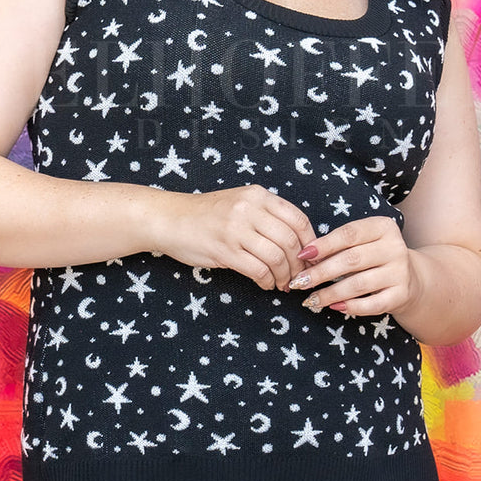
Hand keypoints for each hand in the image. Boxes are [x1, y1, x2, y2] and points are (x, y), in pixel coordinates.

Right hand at [152, 185, 318, 290]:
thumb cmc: (206, 214)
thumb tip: (299, 243)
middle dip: (300, 264)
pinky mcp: (225, 250)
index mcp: (257, 195)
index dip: (311, 242)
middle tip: (299, 276)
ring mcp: (236, 229)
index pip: (298, 219)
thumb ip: (267, 216)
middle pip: (290, 241)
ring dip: (285, 276)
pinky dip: (267, 281)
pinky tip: (266, 284)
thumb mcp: (240, 203)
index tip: (311, 257)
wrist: (169, 219)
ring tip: (283, 283)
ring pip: (277, 258)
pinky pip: (258, 270)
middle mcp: (249, 209)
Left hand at [284, 216, 418, 317]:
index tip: (302, 256)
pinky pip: (372, 304)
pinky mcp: (402, 294)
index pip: (349, 234)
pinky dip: (350, 307)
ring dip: (330, 293)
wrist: (411, 279)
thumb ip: (338, 246)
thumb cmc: (374, 258)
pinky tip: (334, 307)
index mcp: (383, 227)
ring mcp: (400, 272)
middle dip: (321, 272)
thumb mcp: (362, 243)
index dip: (324, 245)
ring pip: (359, 284)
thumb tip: (305, 258)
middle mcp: (395, 247)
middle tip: (299, 282)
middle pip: (351, 260)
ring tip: (311, 300)